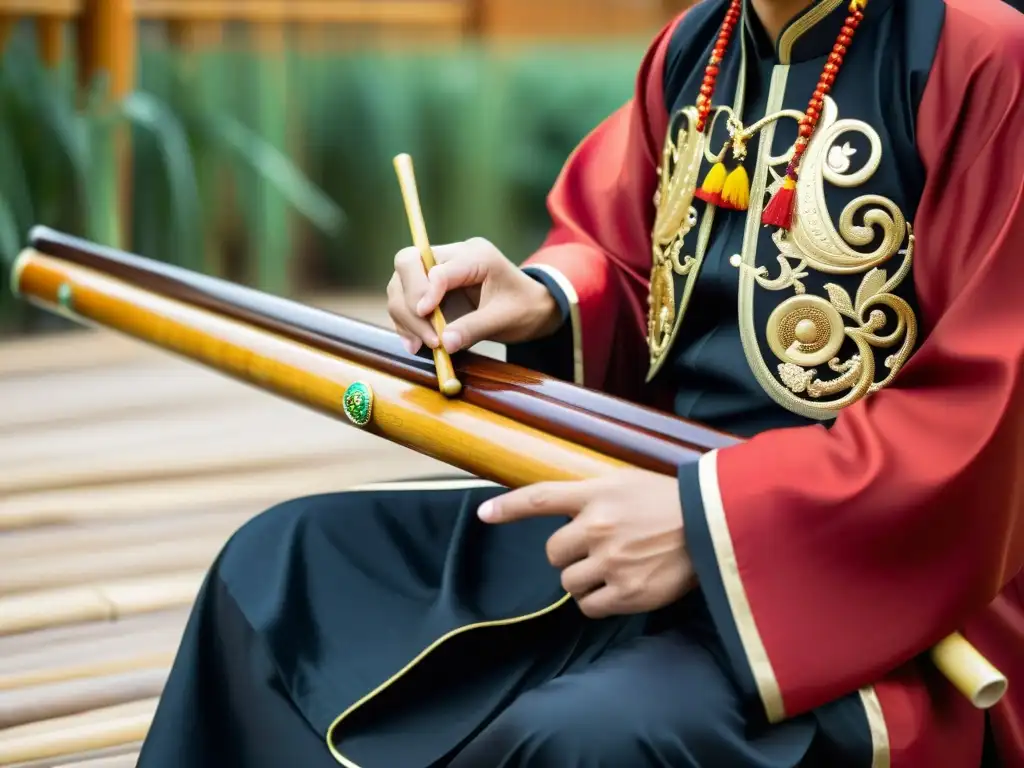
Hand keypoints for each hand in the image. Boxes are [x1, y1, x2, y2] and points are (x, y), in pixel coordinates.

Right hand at [386, 237, 560, 354]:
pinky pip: (404, 300)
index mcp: (475, 255)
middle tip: (425, 336)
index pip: (437, 266)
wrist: (532, 308)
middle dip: (409, 301)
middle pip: (408, 264)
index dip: (425, 290)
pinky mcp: (429, 288)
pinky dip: (405, 321)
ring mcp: (437, 270)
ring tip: (421, 344)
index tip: (426, 316)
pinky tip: (415, 343)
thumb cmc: (524, 308)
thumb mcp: (505, 319)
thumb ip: (475, 328)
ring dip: (404, 315)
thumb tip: (445, 344)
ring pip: (400, 282)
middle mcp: (452, 256)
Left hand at [477, 470, 695, 618]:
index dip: (508, 507)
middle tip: (597, 550)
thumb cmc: (671, 503)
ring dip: (583, 580)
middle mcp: (599, 527)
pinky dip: (598, 601)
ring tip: (613, 569)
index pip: (540, 498)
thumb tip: (564, 511)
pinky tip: (620, 587)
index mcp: (597, 494)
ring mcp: (612, 562)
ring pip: (569, 582)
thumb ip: (593, 497)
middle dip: (569, 554)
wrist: (716, 526)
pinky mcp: (628, 593)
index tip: (484, 514)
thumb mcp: (628, 483)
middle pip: (553, 552)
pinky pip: (590, 606)